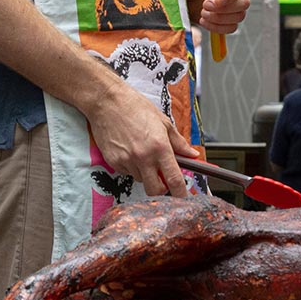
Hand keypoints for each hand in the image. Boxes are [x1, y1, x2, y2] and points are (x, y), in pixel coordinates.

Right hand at [85, 82, 197, 197]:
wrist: (108, 102)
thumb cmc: (136, 108)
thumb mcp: (164, 123)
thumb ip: (179, 143)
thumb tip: (193, 155)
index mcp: (160, 147)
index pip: (173, 179)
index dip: (180, 192)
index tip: (183, 197)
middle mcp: (143, 157)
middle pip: (156, 189)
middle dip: (162, 188)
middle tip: (164, 177)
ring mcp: (127, 161)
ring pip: (141, 180)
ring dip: (146, 174)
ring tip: (144, 153)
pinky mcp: (113, 162)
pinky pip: (127, 173)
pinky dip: (132, 167)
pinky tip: (131, 151)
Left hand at [182, 0, 250, 33]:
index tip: (217, 0)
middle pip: (243, 4)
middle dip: (223, 8)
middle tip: (205, 5)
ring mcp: (234, 8)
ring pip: (238, 17)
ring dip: (218, 18)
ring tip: (203, 12)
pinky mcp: (228, 20)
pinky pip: (231, 28)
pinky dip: (216, 27)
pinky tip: (204, 20)